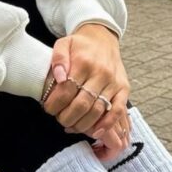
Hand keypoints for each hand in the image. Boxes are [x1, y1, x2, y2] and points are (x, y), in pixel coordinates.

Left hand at [41, 24, 130, 159]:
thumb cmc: (80, 45)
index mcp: (84, 61)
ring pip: (98, 110)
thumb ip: (58, 58)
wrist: (103, 38)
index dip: (55, 104)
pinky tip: (95, 132)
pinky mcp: (124, 89)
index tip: (48, 109)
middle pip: (82, 104)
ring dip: (82, 124)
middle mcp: (101, 73)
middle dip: (66, 117)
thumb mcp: (64, 43)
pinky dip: (107, 124)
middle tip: (59, 119)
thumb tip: (58, 77)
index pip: (66, 89)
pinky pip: (118, 111)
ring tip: (71, 126)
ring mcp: (114, 82)